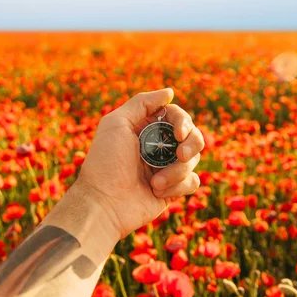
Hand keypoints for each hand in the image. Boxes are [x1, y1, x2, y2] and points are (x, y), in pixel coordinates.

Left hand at [76, 88, 203, 238]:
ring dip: (177, 171)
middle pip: (192, 136)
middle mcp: (158, 146)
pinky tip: (158, 191)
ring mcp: (166, 168)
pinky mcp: (172, 190)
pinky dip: (179, 186)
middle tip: (180, 155)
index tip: (178, 134)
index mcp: (146, 128)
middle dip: (191, 144)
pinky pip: (192, 182)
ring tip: (155, 182)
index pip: (176, 116)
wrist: (103, 204)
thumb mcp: (116, 123)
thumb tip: (170, 92)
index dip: (183, 122)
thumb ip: (142, 103)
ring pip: (193, 160)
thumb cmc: (105, 162)